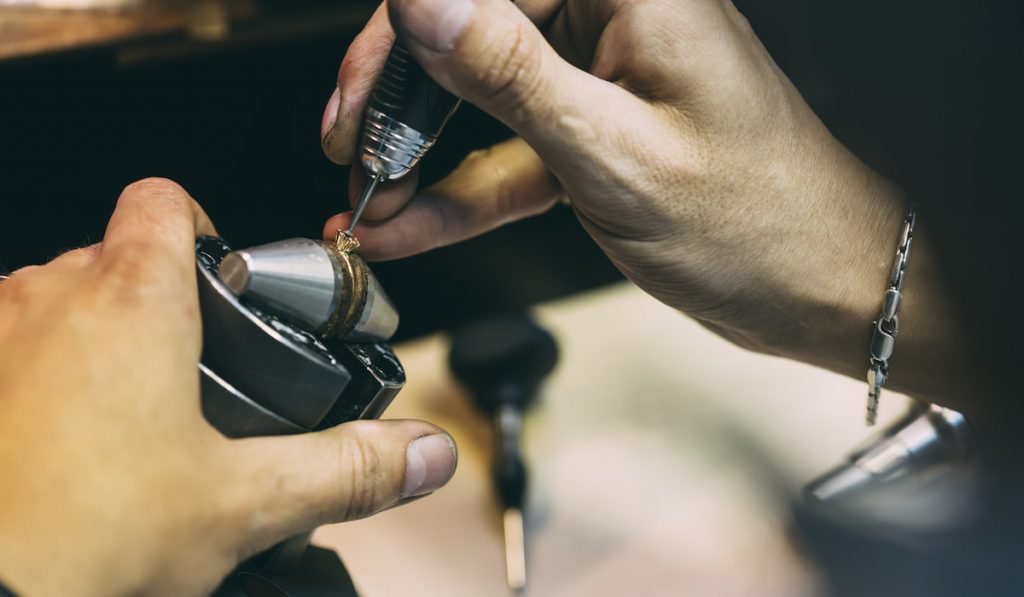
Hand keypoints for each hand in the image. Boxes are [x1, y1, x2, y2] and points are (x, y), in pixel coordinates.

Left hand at [0, 179, 456, 595]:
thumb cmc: (82, 542)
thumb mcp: (243, 505)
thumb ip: (346, 469)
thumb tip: (422, 454)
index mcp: (133, 300)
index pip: (167, 200)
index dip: (204, 228)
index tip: (224, 281)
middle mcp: (48, 297)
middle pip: (119, 259)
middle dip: (160, 309)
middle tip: (188, 384)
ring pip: (57, 305)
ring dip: (92, 344)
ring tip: (122, 426)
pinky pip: (9, 351)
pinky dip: (38, 380)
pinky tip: (61, 450)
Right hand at [321, 0, 970, 406]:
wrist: (822, 288)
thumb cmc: (758, 223)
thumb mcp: (614, 151)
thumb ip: (511, 72)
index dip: (406, 31)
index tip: (361, 93)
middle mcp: (616, 18)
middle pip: (472, 31)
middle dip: (400, 99)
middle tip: (351, 152)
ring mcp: (603, 79)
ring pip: (482, 97)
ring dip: (420, 153)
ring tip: (365, 201)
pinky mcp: (596, 135)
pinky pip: (510, 152)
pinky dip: (460, 192)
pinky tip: (408, 224)